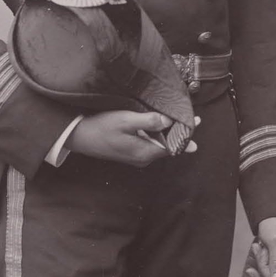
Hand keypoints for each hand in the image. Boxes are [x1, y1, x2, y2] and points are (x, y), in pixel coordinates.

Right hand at [68, 110, 196, 166]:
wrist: (79, 137)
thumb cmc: (102, 127)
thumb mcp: (126, 121)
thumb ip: (149, 121)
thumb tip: (168, 120)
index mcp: (145, 152)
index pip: (174, 145)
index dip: (185, 133)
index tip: (195, 122)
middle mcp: (144, 157)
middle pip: (168, 145)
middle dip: (179, 132)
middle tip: (191, 119)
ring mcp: (137, 156)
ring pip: (159, 143)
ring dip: (168, 132)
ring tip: (178, 119)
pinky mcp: (130, 151)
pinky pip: (150, 143)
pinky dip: (157, 133)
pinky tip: (158, 124)